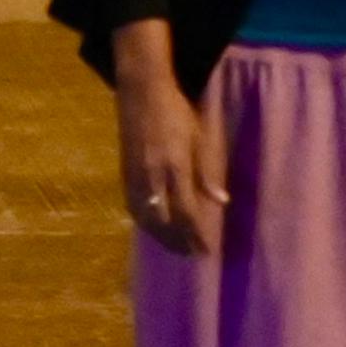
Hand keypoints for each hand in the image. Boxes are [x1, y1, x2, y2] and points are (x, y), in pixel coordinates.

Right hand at [116, 57, 227, 255]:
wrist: (140, 91)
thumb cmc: (176, 111)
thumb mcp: (200, 137)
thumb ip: (207, 172)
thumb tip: (221, 202)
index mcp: (175, 167)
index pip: (186, 212)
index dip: (196, 235)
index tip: (207, 250)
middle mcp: (152, 175)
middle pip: (163, 220)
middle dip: (178, 241)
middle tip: (192, 255)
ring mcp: (134, 174)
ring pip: (144, 216)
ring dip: (160, 236)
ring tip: (174, 247)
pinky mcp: (124, 171)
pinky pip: (133, 205)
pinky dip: (144, 222)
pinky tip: (153, 226)